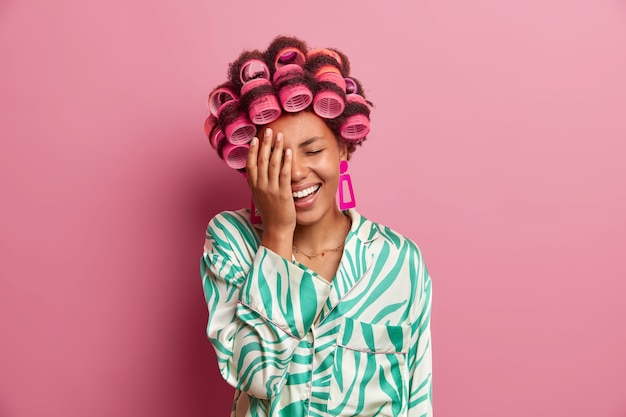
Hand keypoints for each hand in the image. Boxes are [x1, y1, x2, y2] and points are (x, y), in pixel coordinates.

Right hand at [246, 128, 294, 256]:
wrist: (276, 230)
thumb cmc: (270, 214)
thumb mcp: (259, 198)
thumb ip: (258, 185)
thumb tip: (257, 173)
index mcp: (254, 187)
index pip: (251, 164)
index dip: (252, 151)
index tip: (255, 139)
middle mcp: (260, 186)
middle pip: (261, 160)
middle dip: (265, 144)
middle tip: (269, 130)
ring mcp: (271, 189)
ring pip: (272, 164)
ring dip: (276, 148)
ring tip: (280, 136)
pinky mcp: (283, 193)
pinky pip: (284, 174)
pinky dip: (286, 162)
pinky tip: (289, 152)